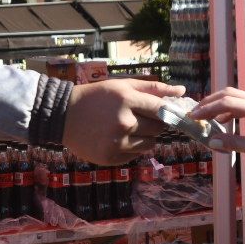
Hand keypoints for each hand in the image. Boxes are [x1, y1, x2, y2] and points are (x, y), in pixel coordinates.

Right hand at [62, 77, 184, 165]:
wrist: (63, 115)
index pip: (161, 110)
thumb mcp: (121, 86)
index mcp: (127, 100)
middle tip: (141, 119)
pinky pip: (134, 155)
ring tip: (127, 128)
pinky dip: (131, 148)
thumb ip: (152, 88)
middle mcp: (124, 123)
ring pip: (149, 144)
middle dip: (155, 124)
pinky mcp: (111, 158)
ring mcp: (117, 143)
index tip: (171, 114)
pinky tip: (116, 138)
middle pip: (158, 129)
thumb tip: (181, 91)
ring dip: (145, 137)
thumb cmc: (95, 97)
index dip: (169, 112)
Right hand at [187, 88, 244, 165]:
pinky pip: (243, 105)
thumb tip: (213, 141)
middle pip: (229, 94)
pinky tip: (223, 123)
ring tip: (205, 118)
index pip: (227, 103)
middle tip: (195, 114)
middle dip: (209, 102)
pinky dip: (229, 111)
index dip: (208, 109)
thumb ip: (235, 144)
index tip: (194, 117)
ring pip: (236, 97)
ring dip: (219, 105)